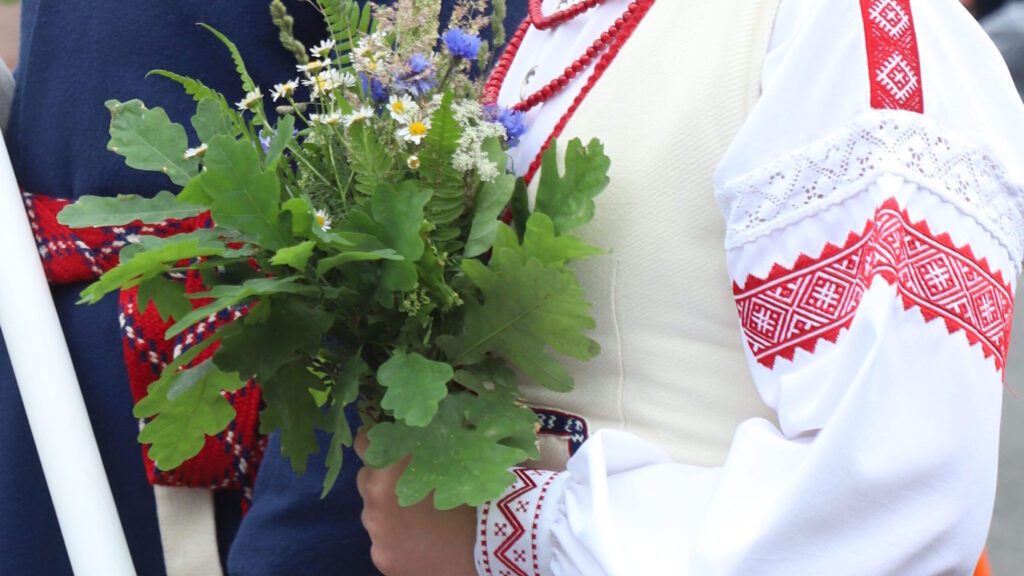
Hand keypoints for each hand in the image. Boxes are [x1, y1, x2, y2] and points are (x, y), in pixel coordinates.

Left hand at [355, 428, 477, 575]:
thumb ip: (439, 439)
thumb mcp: (462, 455)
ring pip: (374, 515)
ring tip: (422, 519)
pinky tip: (423, 543)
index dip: (380, 441)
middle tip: (414, 485)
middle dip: (384, 481)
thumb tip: (440, 419)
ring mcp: (377, 534)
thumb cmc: (481, 493)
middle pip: (367, 481)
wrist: (496, 545)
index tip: (394, 445)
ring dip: (390, 513)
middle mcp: (375, 500)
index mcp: (392, 468)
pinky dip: (398, 542)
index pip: (365, 443)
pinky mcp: (384, 560)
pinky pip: (384, 544)